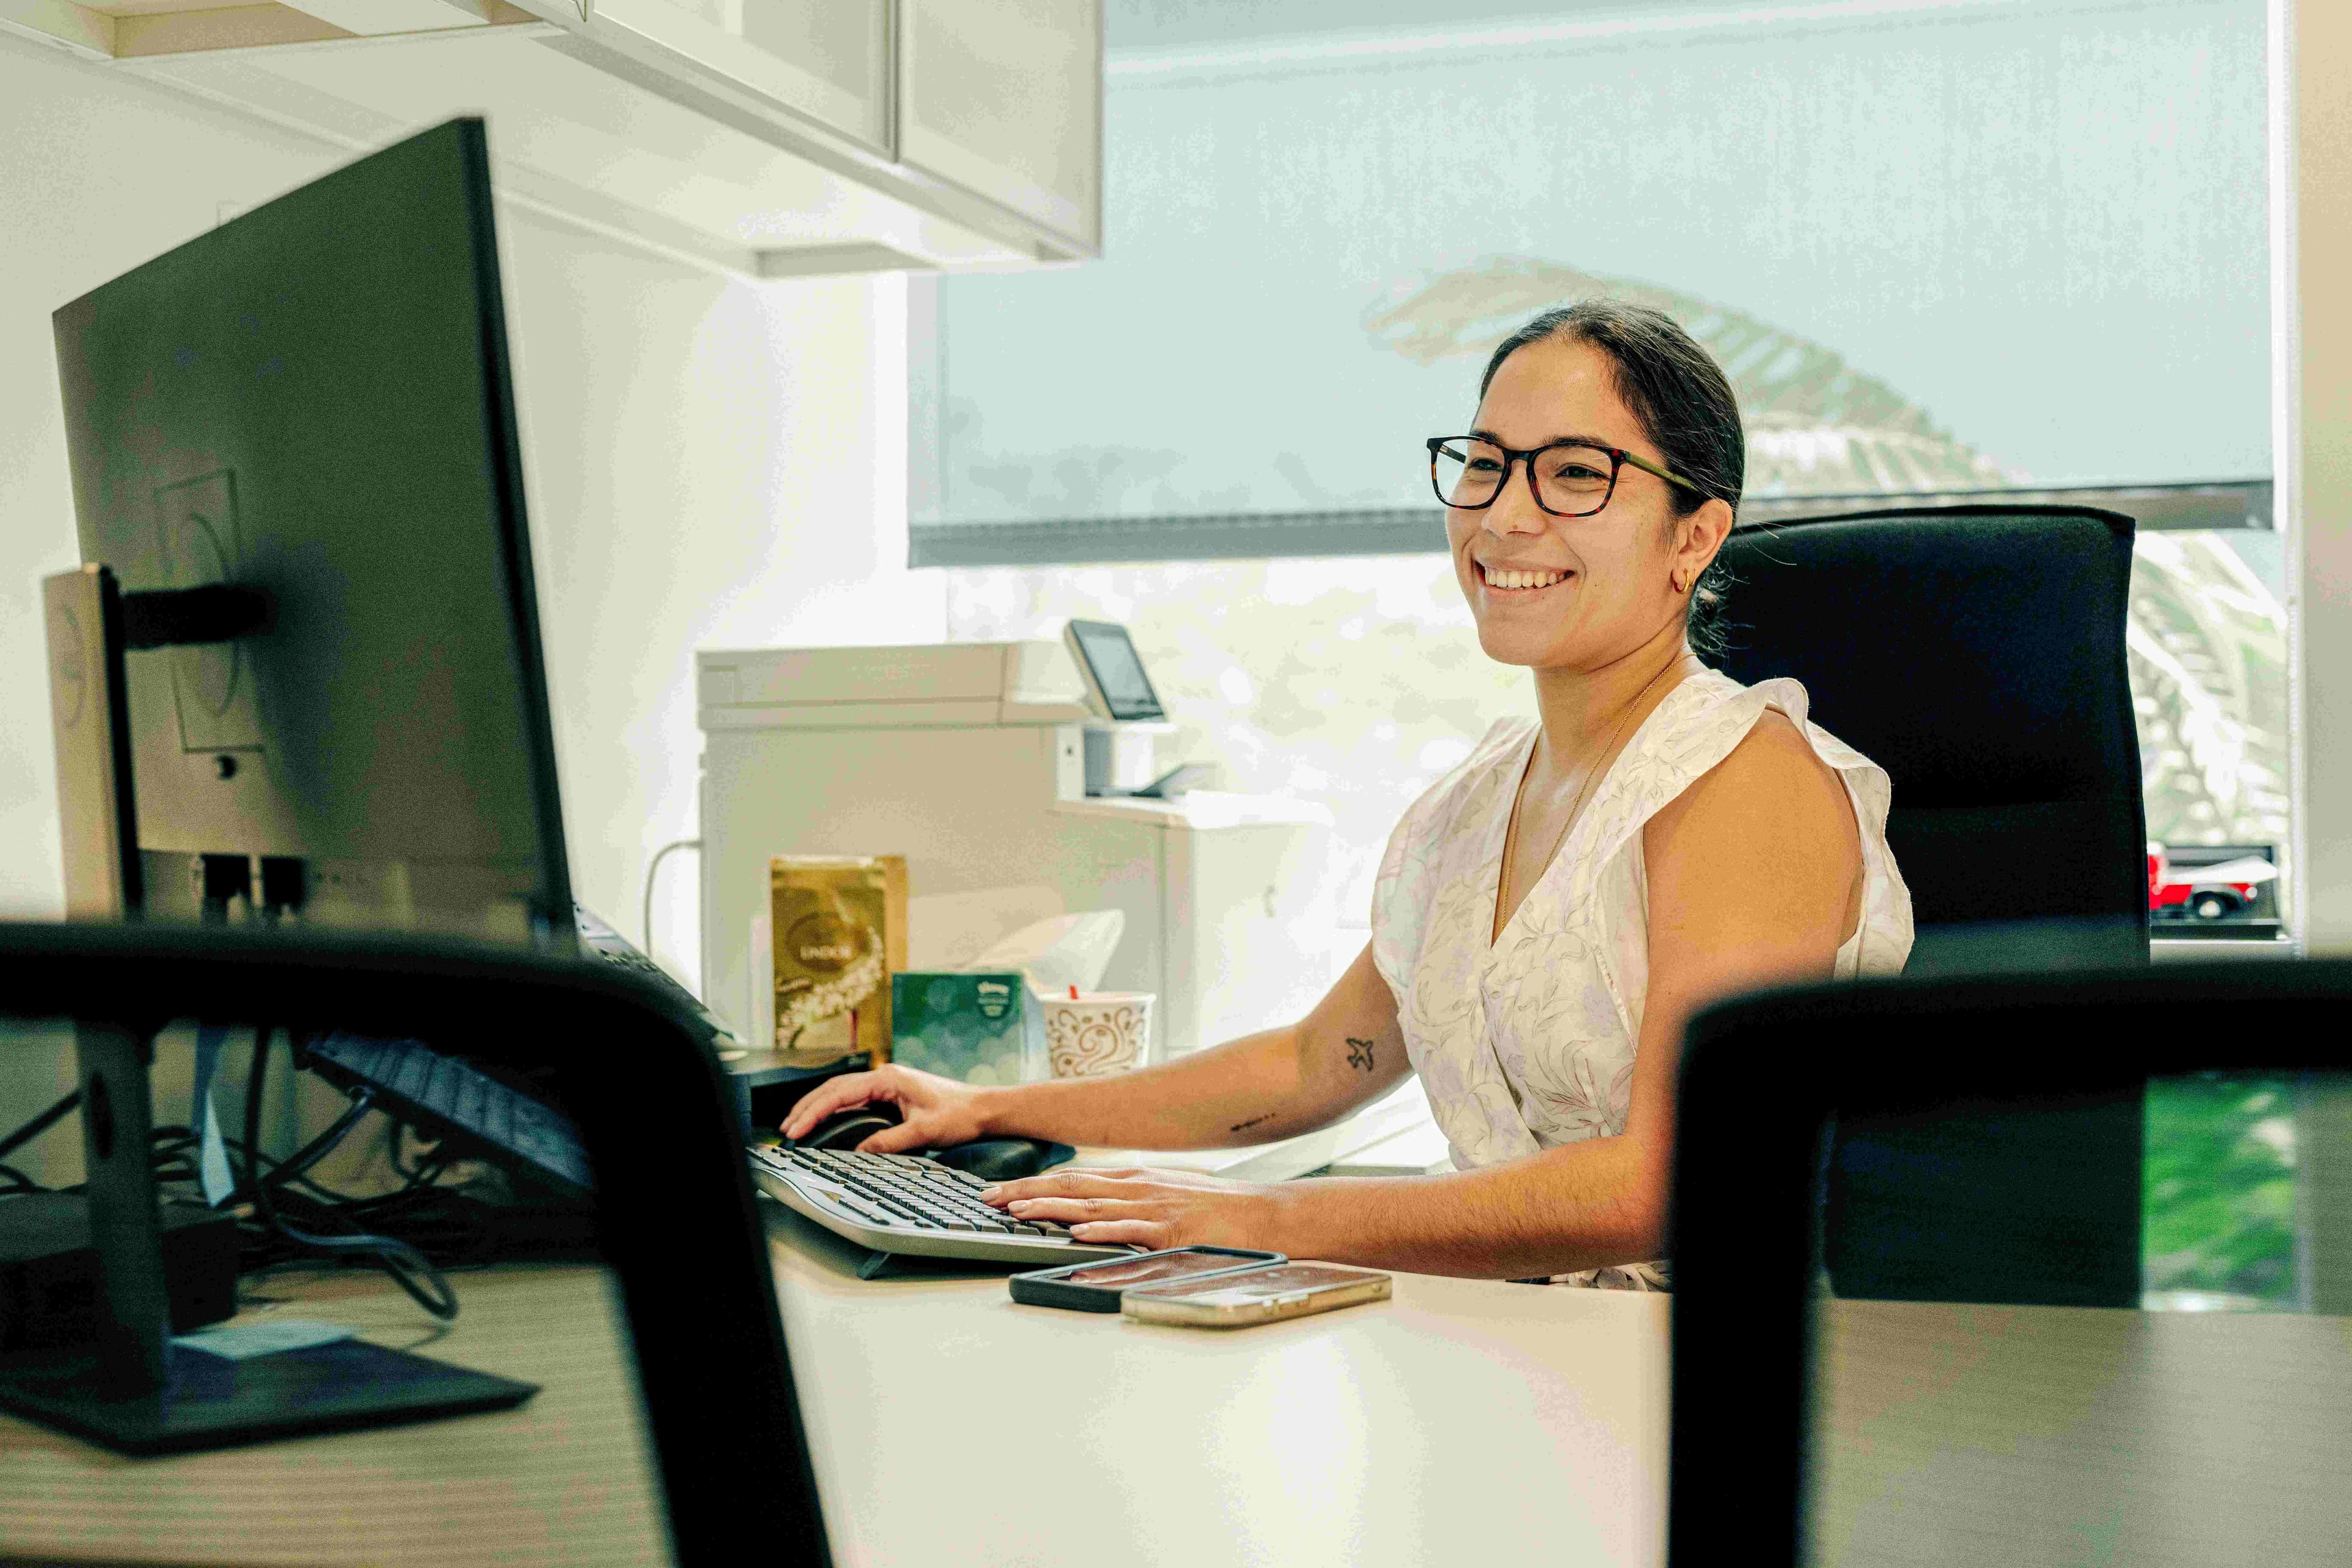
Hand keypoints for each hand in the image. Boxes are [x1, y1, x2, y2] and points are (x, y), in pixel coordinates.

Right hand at [779, 1065, 987, 1153]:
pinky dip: (836, 1110)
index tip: (798, 1128)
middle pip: (835, 1089)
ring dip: (819, 1108)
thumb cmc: (960, 1114)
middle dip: (809, 1108)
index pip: (841, 1093)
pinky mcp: (891, 1095)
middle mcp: (885, 1078)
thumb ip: (890, 1142)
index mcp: (888, 1079)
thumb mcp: (924, 1131)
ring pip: (843, 1093)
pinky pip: (855, 1100)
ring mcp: (887, 1085)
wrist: (984, 1109)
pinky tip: (825, 1122)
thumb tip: (859, 1153)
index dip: (815, 1111)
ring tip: (798, 1125)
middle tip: (788, 1129)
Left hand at [978, 1167, 1299, 1252]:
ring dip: (1051, 1208)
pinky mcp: (1173, 1229)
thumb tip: (1093, 1214)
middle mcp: (1138, 1188)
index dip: (1032, 1185)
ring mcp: (1155, 1208)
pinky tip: (1077, 1233)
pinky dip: (1102, 1231)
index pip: (1072, 1180)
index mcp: (1135, 1181)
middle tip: (988, 1199)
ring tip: (1016, 1212)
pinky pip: (1131, 1230)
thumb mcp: (1167, 1196)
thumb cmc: (1218, 1209)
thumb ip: (1131, 1202)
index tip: (999, 1192)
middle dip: (1025, 1193)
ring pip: (1092, 1206)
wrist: (1266, 1214)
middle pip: (1071, 1188)